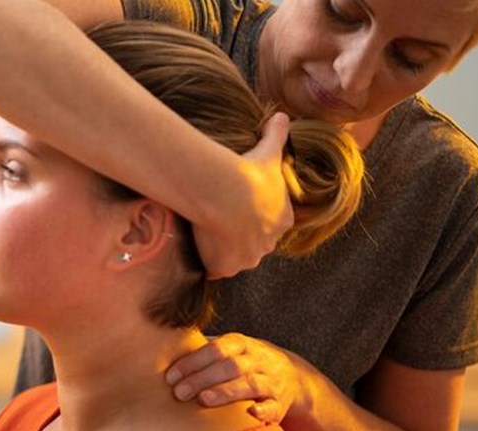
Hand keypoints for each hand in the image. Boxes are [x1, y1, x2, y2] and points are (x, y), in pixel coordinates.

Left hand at [164, 333, 306, 424]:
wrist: (292, 376)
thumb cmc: (244, 363)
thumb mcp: (229, 350)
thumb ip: (201, 353)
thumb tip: (158, 354)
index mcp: (241, 344)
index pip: (216, 349)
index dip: (193, 362)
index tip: (171, 377)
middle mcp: (258, 360)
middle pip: (231, 366)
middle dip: (203, 378)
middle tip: (180, 393)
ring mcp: (271, 381)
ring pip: (251, 384)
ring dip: (227, 392)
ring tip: (204, 400)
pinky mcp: (280, 403)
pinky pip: (273, 406)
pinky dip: (262, 411)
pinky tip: (249, 414)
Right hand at [194, 112, 294, 278]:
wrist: (226, 192)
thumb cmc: (249, 173)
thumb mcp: (268, 151)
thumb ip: (277, 135)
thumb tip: (281, 115)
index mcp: (282, 219)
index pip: (271, 224)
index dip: (254, 218)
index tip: (237, 210)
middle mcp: (268, 243)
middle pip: (254, 244)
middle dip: (240, 238)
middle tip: (219, 224)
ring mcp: (247, 258)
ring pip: (236, 258)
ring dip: (223, 252)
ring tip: (204, 237)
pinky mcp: (225, 267)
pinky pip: (215, 269)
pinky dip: (207, 263)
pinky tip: (195, 250)